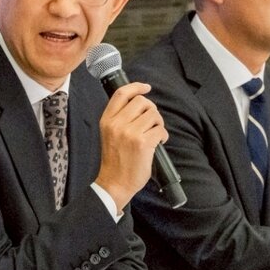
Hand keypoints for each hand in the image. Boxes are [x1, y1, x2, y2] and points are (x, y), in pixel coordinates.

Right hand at [94, 82, 167, 212]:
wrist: (115, 182)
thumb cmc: (115, 160)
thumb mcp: (109, 134)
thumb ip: (119, 118)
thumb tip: (141, 103)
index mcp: (106, 120)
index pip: (121, 94)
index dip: (136, 87)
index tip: (146, 87)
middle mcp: (117, 124)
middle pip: (142, 101)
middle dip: (151, 109)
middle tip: (152, 122)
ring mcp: (130, 133)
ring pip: (153, 114)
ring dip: (158, 123)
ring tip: (155, 134)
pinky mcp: (143, 143)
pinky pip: (160, 129)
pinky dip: (163, 136)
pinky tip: (159, 143)